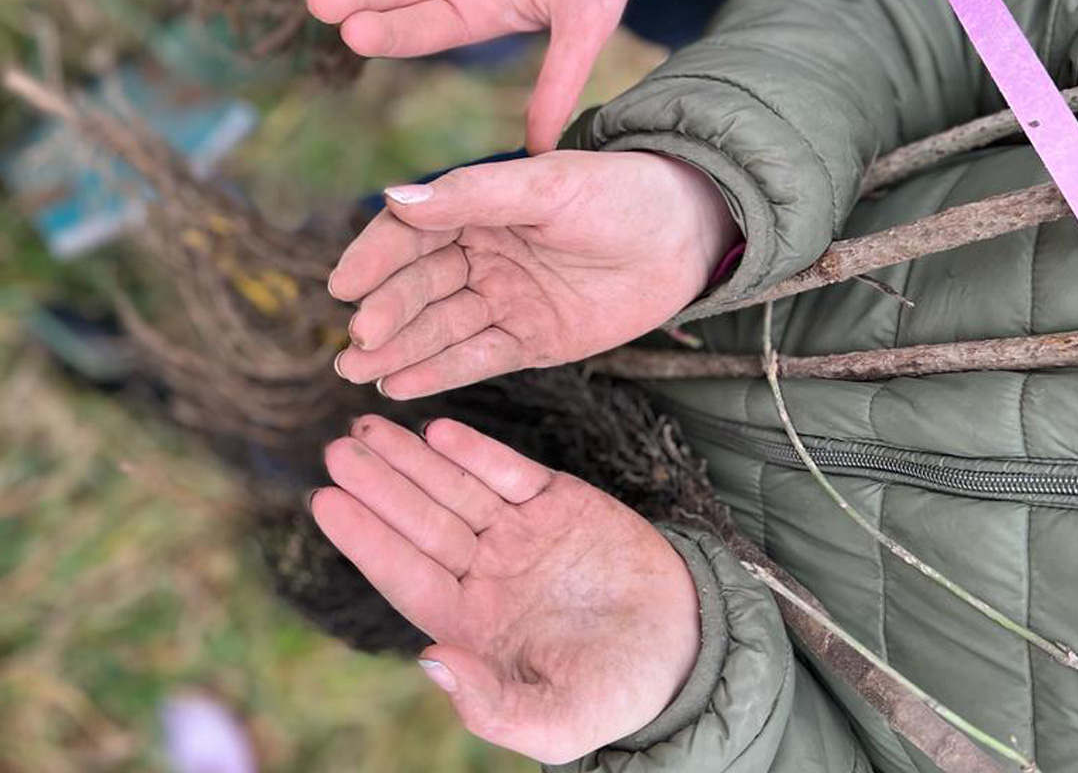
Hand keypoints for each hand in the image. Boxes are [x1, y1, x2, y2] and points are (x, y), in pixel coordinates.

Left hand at [312, 415, 701, 763]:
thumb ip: (492, 705)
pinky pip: (508, 472)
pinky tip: (438, 432)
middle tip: (337, 448)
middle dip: (378, 484)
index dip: (364, 538)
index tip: (323, 500)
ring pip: (455, 488)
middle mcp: (487, 572)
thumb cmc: (615, 691)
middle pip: (420, 521)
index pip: (405, 574)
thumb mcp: (555, 720)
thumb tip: (429, 662)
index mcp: (472, 623)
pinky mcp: (559, 502)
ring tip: (370, 426)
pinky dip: (475, 452)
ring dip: (412, 459)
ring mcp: (520, 533)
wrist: (685, 645)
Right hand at [328, 150, 739, 397]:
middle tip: (356, 339)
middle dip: (386, 313)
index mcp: (478, 210)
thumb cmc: (619, 194)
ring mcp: (505, 301)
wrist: (687, 235)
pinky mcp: (532, 341)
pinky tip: (402, 385)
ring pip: (442, 328)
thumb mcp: (547, 186)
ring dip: (400, 348)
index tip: (342, 284)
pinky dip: (440, 372)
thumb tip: (393, 197)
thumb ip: (473, 195)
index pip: (411, 235)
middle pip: (421, 287)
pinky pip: (479, 358)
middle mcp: (483, 256)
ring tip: (357, 370)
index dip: (376, 259)